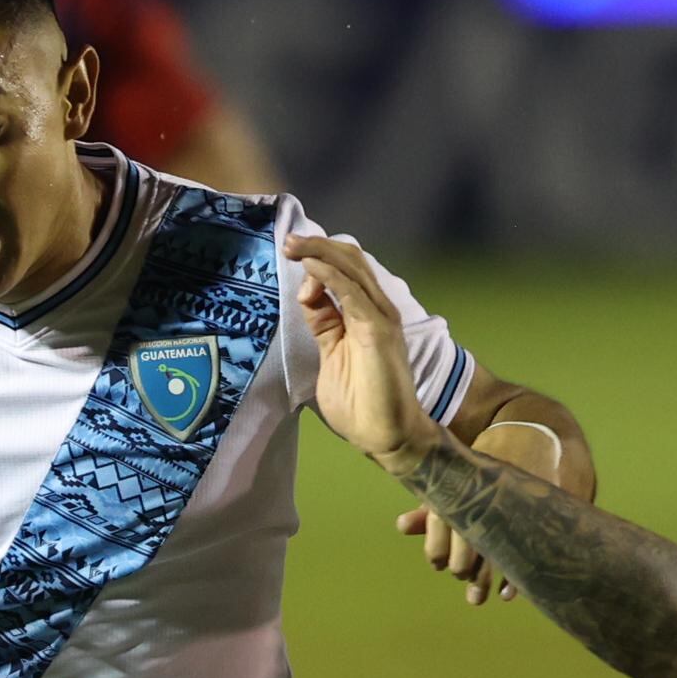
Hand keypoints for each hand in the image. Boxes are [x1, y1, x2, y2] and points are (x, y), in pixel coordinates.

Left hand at [284, 233, 433, 468]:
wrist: (388, 436)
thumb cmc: (361, 404)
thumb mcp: (331, 354)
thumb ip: (322, 324)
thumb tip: (307, 291)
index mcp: (367, 313)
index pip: (346, 268)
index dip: (318, 256)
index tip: (290, 253)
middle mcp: (377, 308)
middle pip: (350, 259)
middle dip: (317, 245)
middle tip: (288, 241)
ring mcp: (381, 318)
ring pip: (352, 267)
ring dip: (320, 252)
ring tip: (293, 245)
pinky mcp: (378, 330)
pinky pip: (351, 293)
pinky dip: (329, 275)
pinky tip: (310, 268)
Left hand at [401, 420, 573, 603]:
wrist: (528, 436)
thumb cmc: (485, 467)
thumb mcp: (458, 483)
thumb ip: (433, 508)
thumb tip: (401, 527)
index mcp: (469, 491)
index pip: (448, 526)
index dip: (439, 550)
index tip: (437, 565)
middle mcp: (493, 501)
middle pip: (475, 545)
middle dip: (465, 570)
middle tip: (463, 587)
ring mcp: (518, 508)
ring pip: (500, 551)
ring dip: (485, 578)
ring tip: (475, 599)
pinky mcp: (541, 513)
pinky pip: (529, 550)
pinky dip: (516, 575)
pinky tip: (507, 594)